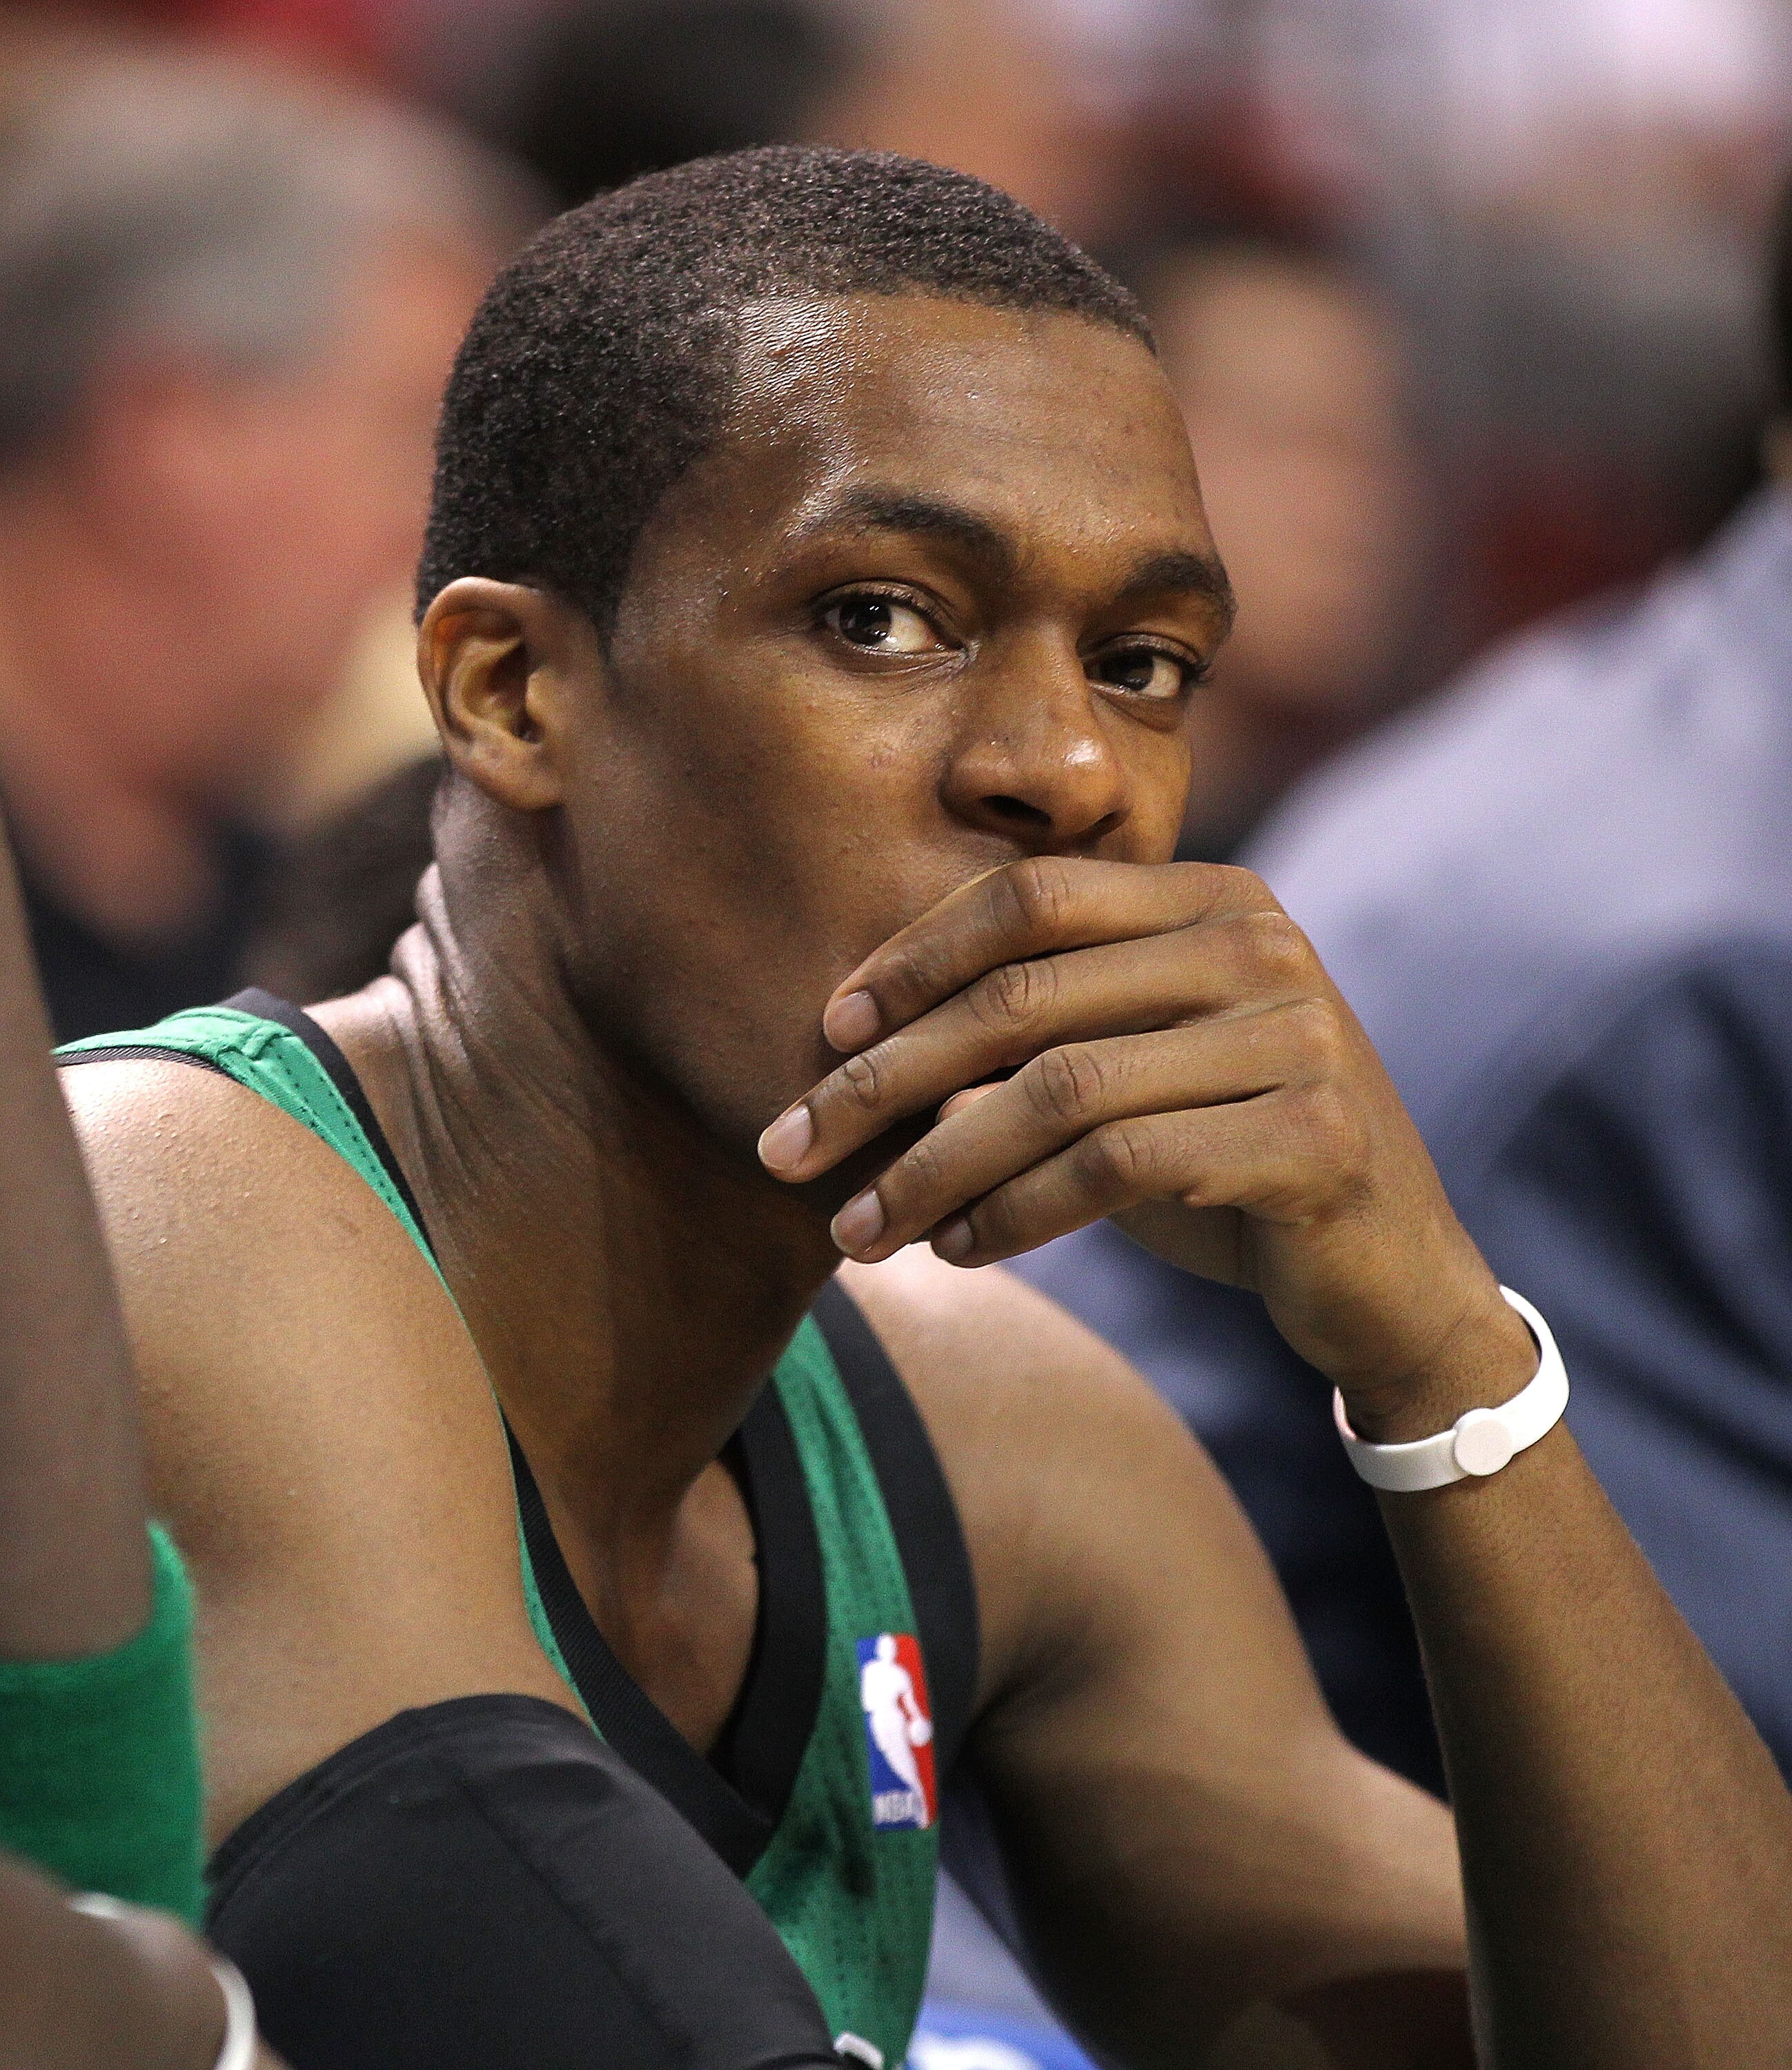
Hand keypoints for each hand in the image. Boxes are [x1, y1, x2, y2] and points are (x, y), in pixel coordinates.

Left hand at [758, 857, 1532, 1424]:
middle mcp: (1261, 942)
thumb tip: (861, 1057)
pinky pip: (1115, 1168)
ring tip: (856, 1233)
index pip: (1028, 897)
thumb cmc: (1227, 1163)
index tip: (822, 1034)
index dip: (911, 958)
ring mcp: (1296, 1034)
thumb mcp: (1128, 1080)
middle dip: (881, 1080)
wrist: (1389, 1274)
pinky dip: (1014, 1214)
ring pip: (1057, 1089)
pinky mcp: (1312, 1137)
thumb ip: (1032, 1044)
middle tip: (786, 1150)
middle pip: (1022, 996)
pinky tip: (957, 1251)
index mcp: (1215, 896)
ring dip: (930, 1169)